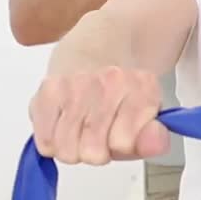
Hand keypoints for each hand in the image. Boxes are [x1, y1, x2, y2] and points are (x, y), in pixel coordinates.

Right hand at [29, 65, 169, 164]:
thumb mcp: (149, 114)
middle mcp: (109, 83)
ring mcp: (76, 85)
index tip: (122, 134)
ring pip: (67, 149)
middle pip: (93, 152)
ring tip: (81, 128)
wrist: (98, 46)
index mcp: (141, 89)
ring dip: (73, 147)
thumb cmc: (123, 91)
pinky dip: (52, 140)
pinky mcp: (48, 90)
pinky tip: (64, 124)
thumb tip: (155, 144)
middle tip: (100, 133)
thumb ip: (155, 138)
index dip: (121, 148)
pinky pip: (45, 140)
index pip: (125, 143)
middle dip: (96, 152)